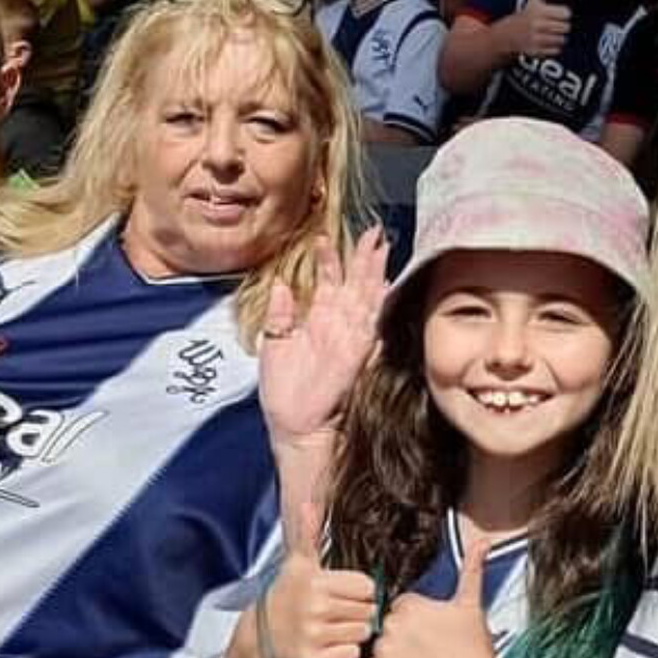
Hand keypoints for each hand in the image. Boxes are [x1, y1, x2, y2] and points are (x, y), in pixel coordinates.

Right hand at [258, 501, 376, 657]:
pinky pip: (351, 655)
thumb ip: (308, 533)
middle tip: (341, 611)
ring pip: (362, 633)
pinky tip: (332, 644)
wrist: (258, 634)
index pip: (367, 586)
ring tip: (336, 627)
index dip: (360, 590)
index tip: (347, 592)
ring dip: (354, 631)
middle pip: (367, 610)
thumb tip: (310, 503)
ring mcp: (313, 635)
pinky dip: (346, 652)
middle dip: (359, 611)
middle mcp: (315, 608)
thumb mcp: (297, 562)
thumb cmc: (285, 595)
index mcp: (316, 581)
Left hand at [259, 227, 387, 445]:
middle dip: (363, 256)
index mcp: (317, 321)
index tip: (327, 236)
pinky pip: (371, 322)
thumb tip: (281, 284)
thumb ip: (278, 315)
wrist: (294, 426)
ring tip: (380, 246)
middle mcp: (338, 325)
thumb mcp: (273, 344)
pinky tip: (384, 283)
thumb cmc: (284, 393)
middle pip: (355, 283)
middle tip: (372, 231)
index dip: (329, 259)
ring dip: (374, 272)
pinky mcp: (357, 352)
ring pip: (366, 296)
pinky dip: (378, 303)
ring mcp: (350, 337)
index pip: (327, 282)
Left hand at [365, 537, 502, 657]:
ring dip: (395, 655)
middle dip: (405, 635)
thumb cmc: (474, 653)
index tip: (434, 632)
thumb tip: (482, 541)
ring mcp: (385, 652)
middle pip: (390, 625)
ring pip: (381, 647)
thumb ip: (472, 569)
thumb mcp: (471, 605)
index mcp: (412, 605)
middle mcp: (393, 626)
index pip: (403, 605)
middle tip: (430, 649)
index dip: (419, 619)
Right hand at [509, 0, 571, 57]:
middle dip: (562, 27)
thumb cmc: (523, 17)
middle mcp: (538, 25)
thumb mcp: (533, 1)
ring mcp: (537, 39)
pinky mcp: (536, 51)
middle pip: (566, 27)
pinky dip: (554, 48)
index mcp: (539, 11)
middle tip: (554, 25)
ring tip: (549, 34)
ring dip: (559, 38)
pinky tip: (546, 43)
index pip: (566, 13)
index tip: (559, 14)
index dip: (564, 14)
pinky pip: (556, 51)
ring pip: (562, 40)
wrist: (505, 36)